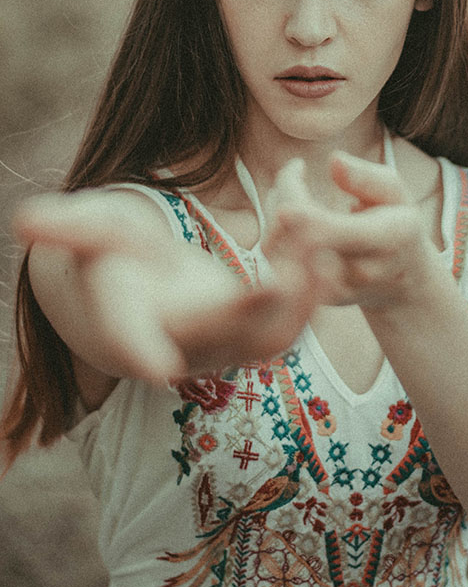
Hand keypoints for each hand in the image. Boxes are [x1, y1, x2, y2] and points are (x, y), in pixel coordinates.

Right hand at [14, 189, 317, 382]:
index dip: (138, 351)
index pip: (130, 342)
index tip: (155, 368)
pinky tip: (319, 235)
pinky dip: (311, 285)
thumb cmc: (114, 258)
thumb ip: (66, 228)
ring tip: (317, 235)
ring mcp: (226, 342)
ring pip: (272, 338)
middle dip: (259, 308)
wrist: (147, 293)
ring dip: (302, 295)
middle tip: (293, 266)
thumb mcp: (91, 234)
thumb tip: (22, 218)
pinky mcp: (258, 328)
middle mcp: (184, 343)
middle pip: (222, 339)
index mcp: (133, 323)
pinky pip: (294, 318)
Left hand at [263, 152, 444, 308]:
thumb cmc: (397, 224)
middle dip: (284, 195)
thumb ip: (367, 177)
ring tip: (291, 188)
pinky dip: (275, 232)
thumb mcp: (396, 193)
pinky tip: (289, 212)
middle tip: (294, 172)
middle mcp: (360, 270)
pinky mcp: (314, 297)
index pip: (327, 225)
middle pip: (296, 234)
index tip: (298, 165)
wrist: (402, 280)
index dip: (297, 195)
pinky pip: (279, 262)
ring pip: (280, 249)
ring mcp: (335, 289)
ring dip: (275, 211)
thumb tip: (334, 160)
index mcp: (386, 238)